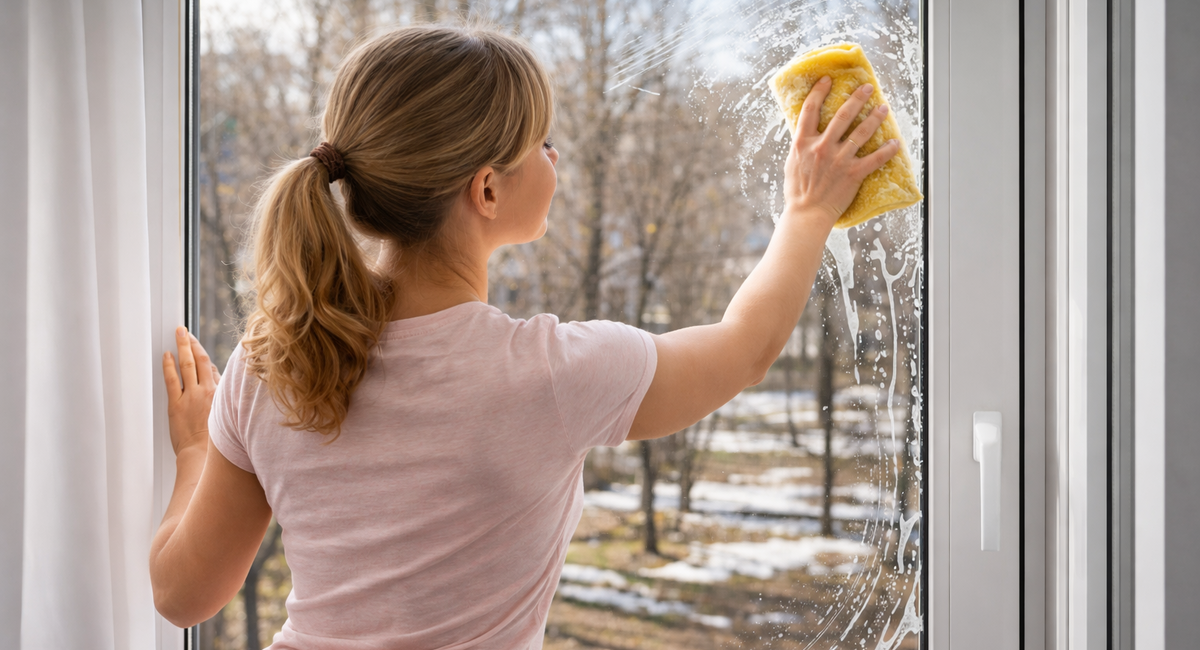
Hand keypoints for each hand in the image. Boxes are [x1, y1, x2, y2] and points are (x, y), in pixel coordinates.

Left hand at [162, 326, 220, 456]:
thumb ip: (227, 405)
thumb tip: (227, 396)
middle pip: (202, 361)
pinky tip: (167, 355)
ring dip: (183, 347)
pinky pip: (172, 379)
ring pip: (188, 365)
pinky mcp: (177, 404)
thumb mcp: (228, 421)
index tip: (200, 350)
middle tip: (186, 332)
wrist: (203, 457)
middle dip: (193, 344)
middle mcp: (209, 392)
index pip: (215, 371)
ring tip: (178, 334)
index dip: (206, 359)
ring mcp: (192, 396)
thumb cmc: (216, 445)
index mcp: (223, 396)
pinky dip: (169, 365)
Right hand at [783, 77, 899, 223]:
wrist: (806, 214)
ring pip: (862, 132)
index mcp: (803, 143)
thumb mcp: (792, 162)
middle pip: (842, 116)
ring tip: (884, 107)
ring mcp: (839, 160)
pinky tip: (895, 142)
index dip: (819, 92)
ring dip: (875, 117)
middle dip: (857, 98)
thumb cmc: (797, 191)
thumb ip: (801, 145)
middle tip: (868, 87)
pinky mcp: (853, 174)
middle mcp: (822, 148)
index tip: (828, 80)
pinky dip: (887, 151)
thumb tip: (807, 131)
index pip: (810, 110)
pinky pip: (875, 159)